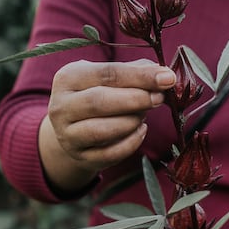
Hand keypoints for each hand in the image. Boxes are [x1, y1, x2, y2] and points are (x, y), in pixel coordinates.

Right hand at [38, 59, 174, 191]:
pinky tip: (140, 130)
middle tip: (159, 98)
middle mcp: (61, 106)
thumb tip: (164, 75)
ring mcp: (67, 134)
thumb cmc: (98, 93)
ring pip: (102, 130)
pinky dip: (131, 142)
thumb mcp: (107, 76)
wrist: (73, 126)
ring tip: (145, 113)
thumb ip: (135, 71)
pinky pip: (110, 154)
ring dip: (132, 121)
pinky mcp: (79, 156)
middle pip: (100, 101)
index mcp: (68, 77)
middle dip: (136, 99)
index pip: (107, 74)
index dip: (140, 76)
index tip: (167, 78)